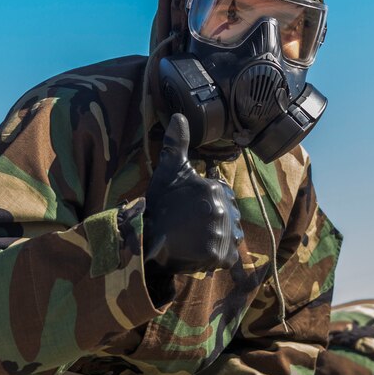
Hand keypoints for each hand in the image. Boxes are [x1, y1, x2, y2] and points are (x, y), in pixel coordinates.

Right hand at [144, 114, 242, 274]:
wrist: (145, 235)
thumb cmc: (158, 202)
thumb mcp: (167, 170)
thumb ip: (176, 143)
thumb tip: (179, 116)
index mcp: (215, 189)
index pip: (222, 196)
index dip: (206, 203)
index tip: (191, 210)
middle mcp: (224, 210)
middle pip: (226, 217)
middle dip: (213, 221)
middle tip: (192, 227)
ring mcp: (223, 234)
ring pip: (228, 236)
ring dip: (216, 239)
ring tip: (196, 240)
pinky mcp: (220, 256)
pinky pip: (227, 258)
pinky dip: (216, 258)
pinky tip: (200, 253)